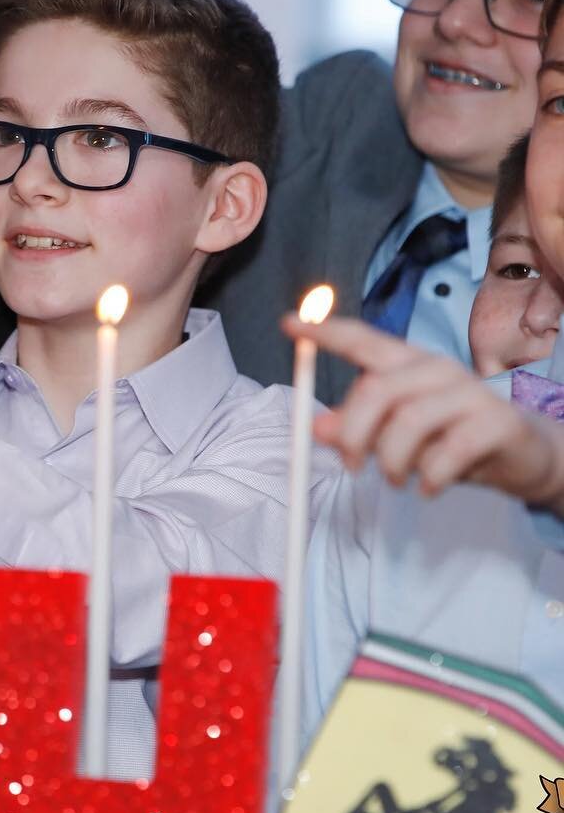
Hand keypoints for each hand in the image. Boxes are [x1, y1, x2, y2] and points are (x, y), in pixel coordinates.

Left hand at [283, 314, 563, 513]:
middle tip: (351, 465)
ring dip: (391, 461)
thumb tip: (314, 428)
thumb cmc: (449, 437)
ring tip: (394, 479)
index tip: (288, 324)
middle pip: (376, 389)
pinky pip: (447, 453)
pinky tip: (429, 487)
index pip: (360, 340)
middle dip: (353, 433)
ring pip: (408, 422)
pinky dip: (429, 478)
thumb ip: (355, 426)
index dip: (324, 332)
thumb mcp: (394, 433)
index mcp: (407, 362)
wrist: (524, 454)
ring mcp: (470, 392)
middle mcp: (436, 368)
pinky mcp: (496, 422)